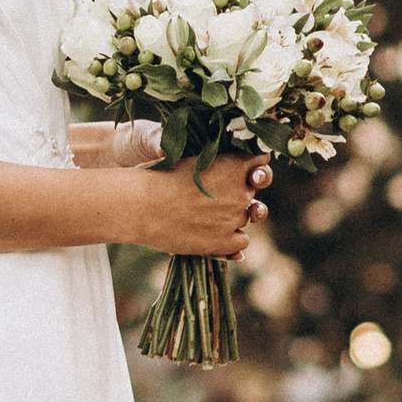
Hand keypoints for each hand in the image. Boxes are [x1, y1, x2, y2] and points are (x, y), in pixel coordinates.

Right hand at [129, 152, 270, 260]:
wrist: (141, 206)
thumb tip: (240, 165)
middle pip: (252, 191)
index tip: (243, 171)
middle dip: (239, 192)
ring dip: (233, 216)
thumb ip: (217, 164)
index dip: (252, 167)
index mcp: (235, 165)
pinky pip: (241, 241)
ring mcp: (235, 218)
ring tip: (208, 216)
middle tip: (213, 195)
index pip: (260, 163)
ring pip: (247, 217)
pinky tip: (211, 235)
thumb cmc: (159, 176)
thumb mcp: (191, 160)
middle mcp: (242, 191)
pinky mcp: (226, 242)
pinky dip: (230, 239)